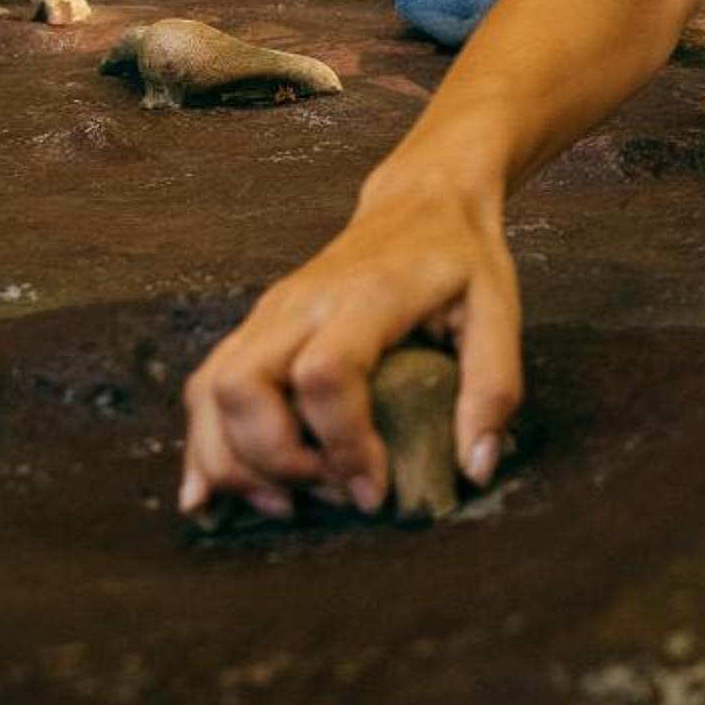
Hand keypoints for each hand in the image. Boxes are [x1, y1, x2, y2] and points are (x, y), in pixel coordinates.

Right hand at [179, 173, 520, 521]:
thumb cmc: (460, 257)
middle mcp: (303, 302)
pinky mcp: (254, 328)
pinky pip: (206, 388)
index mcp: (368, 295)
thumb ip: (493, 389)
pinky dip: (204, 445)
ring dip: (234, 462)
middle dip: (274, 460)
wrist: (419, 201)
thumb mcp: (500, 312)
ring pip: (211, 392)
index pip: (326, 373)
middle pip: (242, 385)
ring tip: (285, 503)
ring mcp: (269, 313)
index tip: (372, 489)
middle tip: (329, 494)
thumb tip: (475, 469)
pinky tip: (213, 493)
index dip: (342, 443)